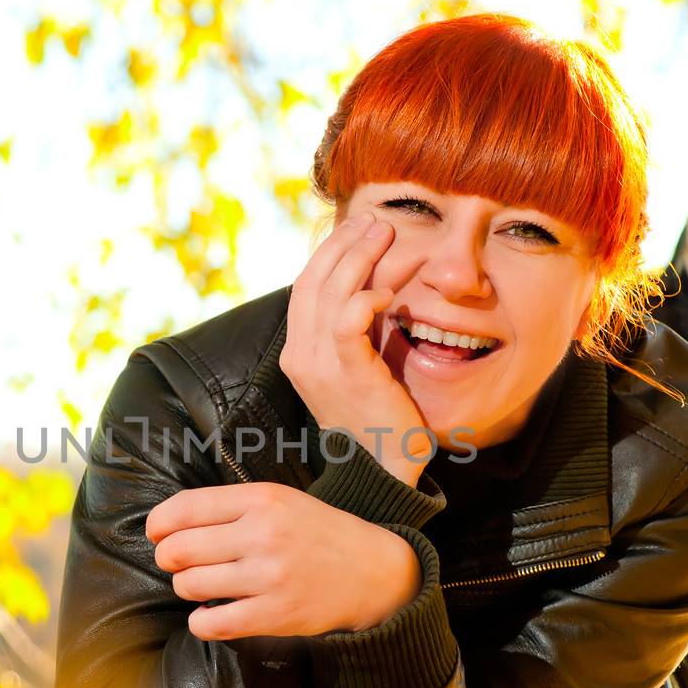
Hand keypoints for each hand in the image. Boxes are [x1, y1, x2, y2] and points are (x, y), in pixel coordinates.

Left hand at [146, 482, 421, 640]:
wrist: (373, 572)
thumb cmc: (318, 533)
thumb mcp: (282, 500)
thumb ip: (231, 506)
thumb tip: (167, 524)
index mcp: (262, 500)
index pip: (186, 508)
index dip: (159, 523)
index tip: (156, 533)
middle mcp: (264, 535)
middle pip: (179, 549)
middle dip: (167, 559)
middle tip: (176, 563)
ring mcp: (270, 577)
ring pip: (190, 585)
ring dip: (186, 588)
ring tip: (201, 586)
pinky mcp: (276, 615)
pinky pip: (212, 623)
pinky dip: (200, 622)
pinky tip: (209, 615)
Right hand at [280, 212, 429, 486]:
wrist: (383, 466)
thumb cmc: (377, 414)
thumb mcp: (360, 361)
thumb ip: (358, 324)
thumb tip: (376, 279)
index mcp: (298, 351)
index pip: (305, 286)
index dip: (331, 251)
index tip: (360, 228)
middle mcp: (300, 356)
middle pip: (313, 280)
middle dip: (345, 244)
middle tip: (375, 222)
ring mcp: (320, 366)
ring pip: (330, 293)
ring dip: (359, 259)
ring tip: (386, 237)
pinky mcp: (348, 374)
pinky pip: (348, 322)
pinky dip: (367, 298)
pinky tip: (389, 293)